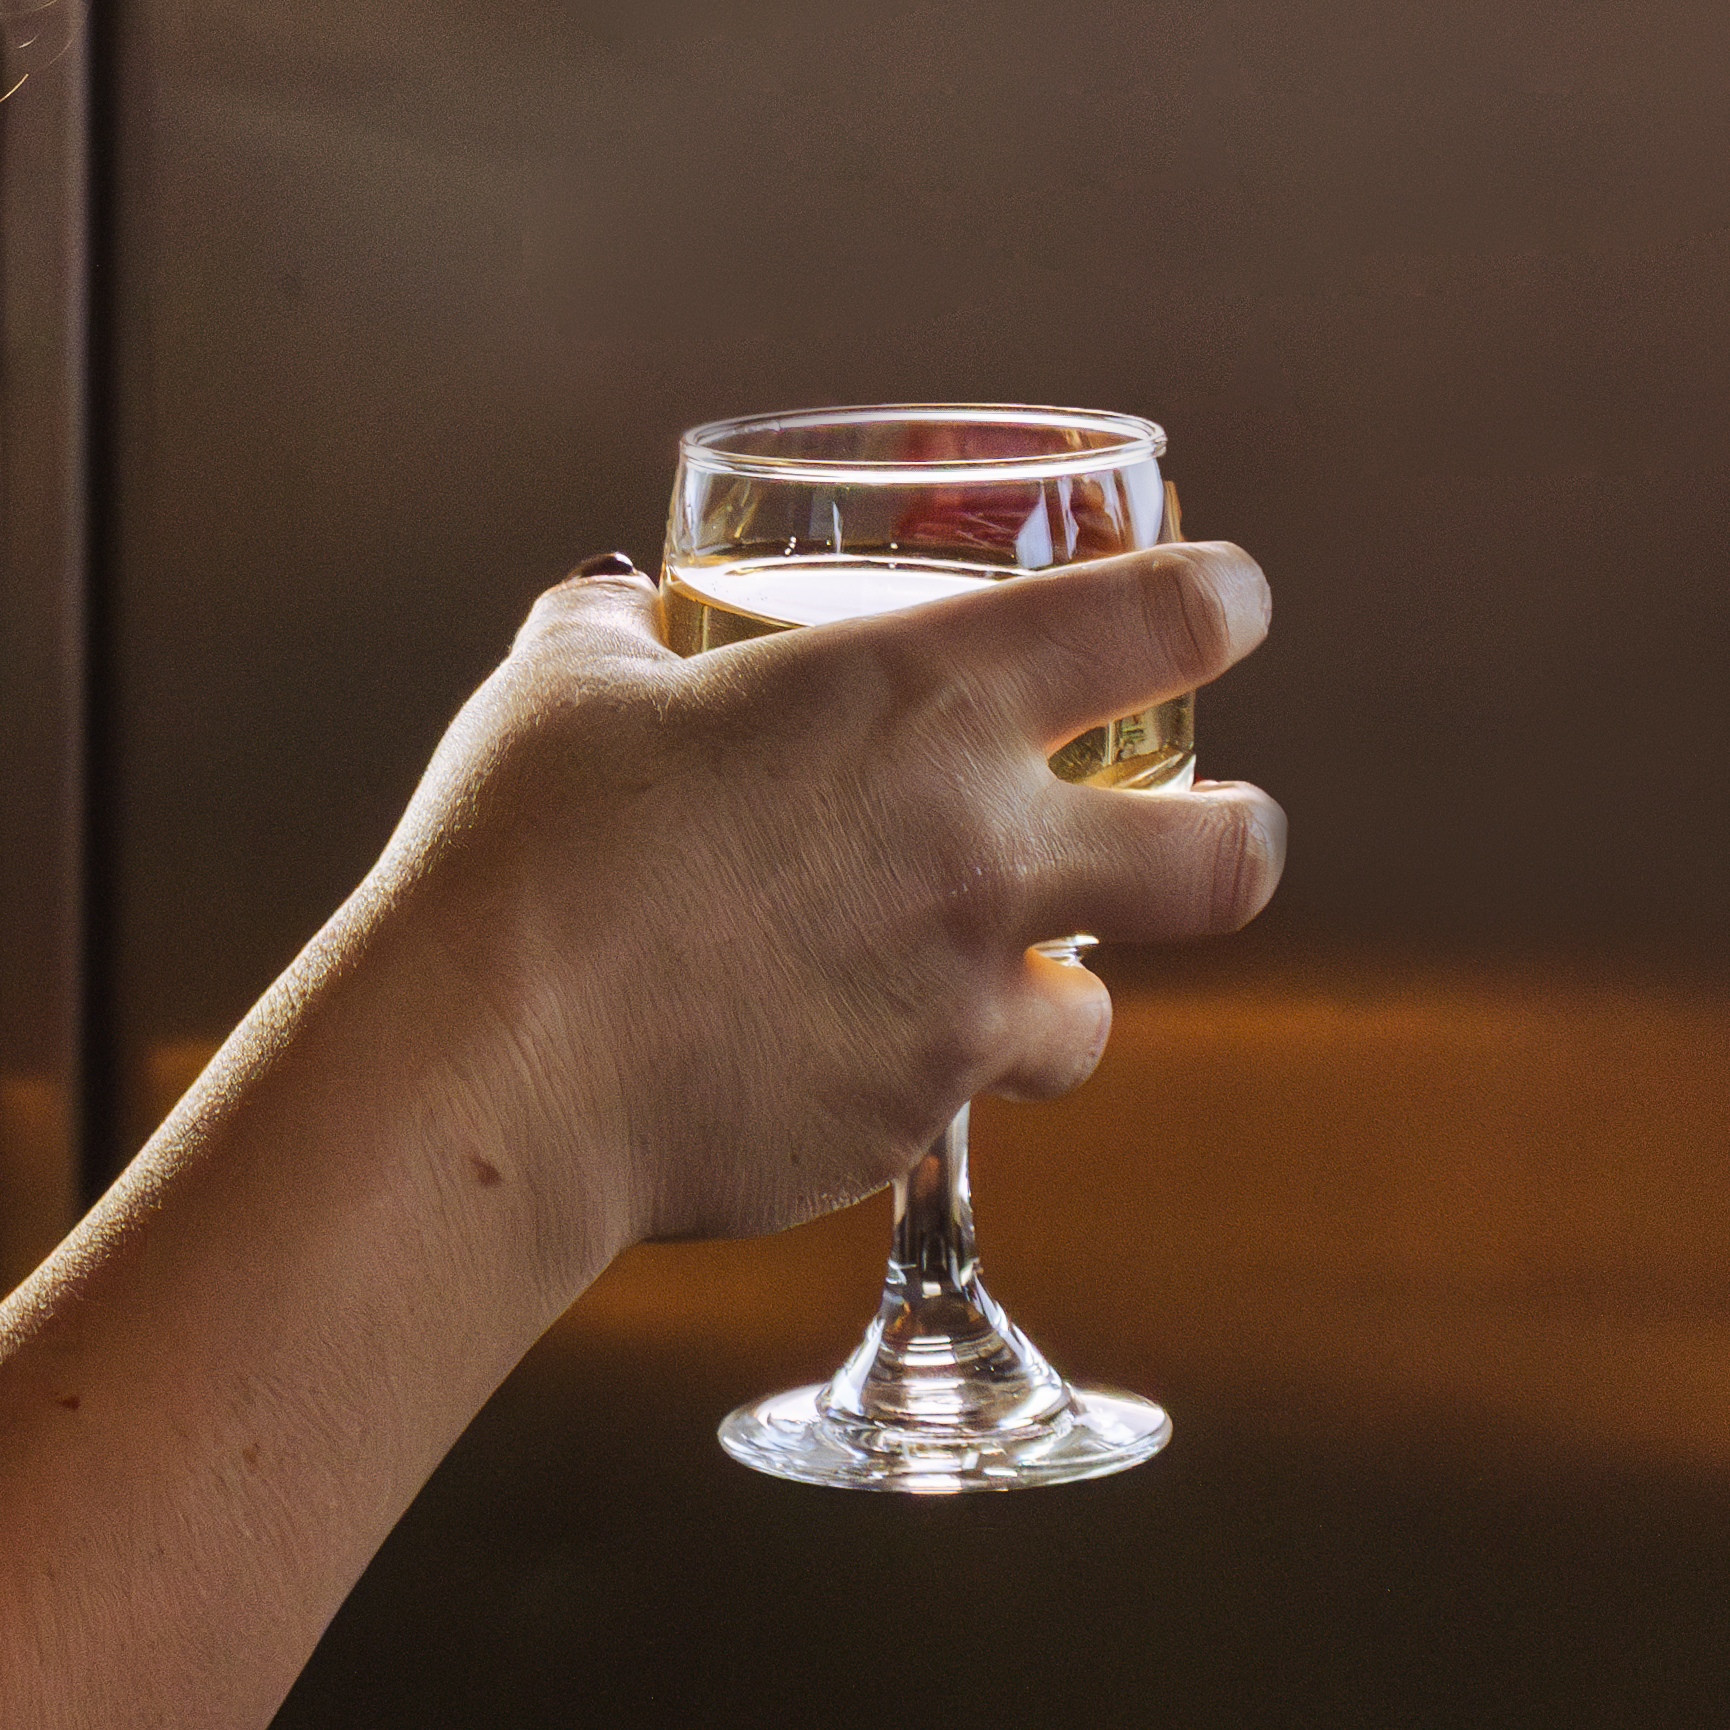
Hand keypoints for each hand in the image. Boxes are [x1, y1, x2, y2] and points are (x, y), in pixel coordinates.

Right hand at [368, 542, 1282, 1268]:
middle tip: (1212, 827)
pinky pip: (948, 1107)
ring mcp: (959, 1008)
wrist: (492, 1060)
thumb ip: (620, 629)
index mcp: (927, 698)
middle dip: (1238, 835)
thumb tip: (621, 603)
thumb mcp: (569, 683)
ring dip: (1053, 995)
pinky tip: (808, 1058)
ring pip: (1094, 1017)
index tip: (1224, 605)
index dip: (1220, 601)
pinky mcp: (904, 1128)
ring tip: (979, 984)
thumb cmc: (525, 842)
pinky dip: (906, 1080)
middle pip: (1232, 855)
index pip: (1163, 620)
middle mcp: (986, 851)